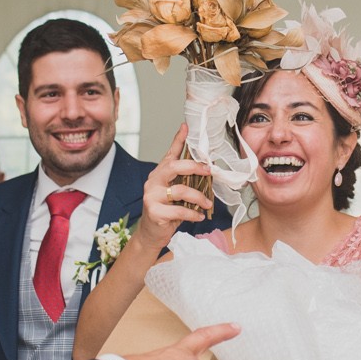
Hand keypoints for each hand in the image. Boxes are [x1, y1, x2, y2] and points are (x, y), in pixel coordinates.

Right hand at [138, 125, 214, 246]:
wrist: (151, 233)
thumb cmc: (167, 211)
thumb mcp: (176, 193)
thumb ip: (186, 181)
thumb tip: (207, 172)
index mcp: (160, 173)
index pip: (170, 153)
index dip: (178, 139)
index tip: (186, 126)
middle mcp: (153, 181)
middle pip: (173, 166)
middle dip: (194, 167)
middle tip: (209, 171)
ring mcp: (151, 196)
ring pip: (179, 190)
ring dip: (198, 197)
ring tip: (208, 204)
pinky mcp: (154, 212)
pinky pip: (178, 210)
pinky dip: (192, 214)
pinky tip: (198, 217)